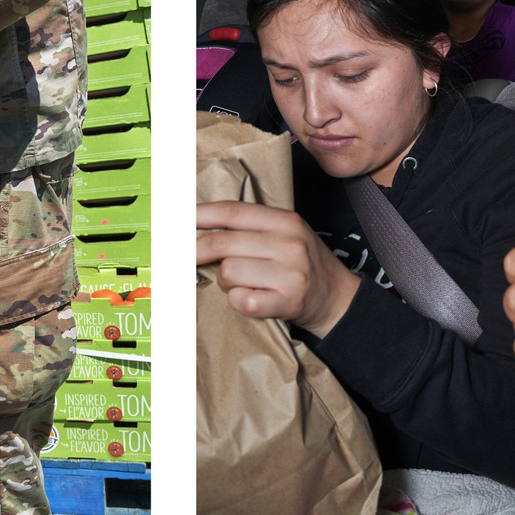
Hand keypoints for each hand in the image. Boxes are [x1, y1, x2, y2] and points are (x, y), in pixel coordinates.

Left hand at [195, 201, 360, 337]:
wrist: (339, 299)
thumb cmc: (303, 264)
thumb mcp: (286, 234)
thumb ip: (250, 228)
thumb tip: (197, 228)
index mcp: (285, 220)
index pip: (232, 212)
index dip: (199, 215)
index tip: (175, 220)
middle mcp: (289, 243)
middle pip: (222, 243)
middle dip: (196, 252)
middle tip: (187, 259)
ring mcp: (290, 273)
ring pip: (228, 272)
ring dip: (225, 281)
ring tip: (240, 282)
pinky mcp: (287, 302)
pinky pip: (241, 300)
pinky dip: (238, 301)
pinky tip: (251, 298)